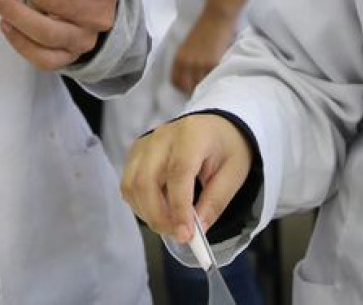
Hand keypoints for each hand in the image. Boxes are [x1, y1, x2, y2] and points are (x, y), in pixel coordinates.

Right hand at [120, 113, 252, 246]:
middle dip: (159, 216)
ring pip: (132, 185)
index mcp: (192, 135)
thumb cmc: (226, 148)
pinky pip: (129, 185)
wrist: (216, 127)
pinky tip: (161, 210)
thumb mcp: (234, 173)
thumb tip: (197, 230)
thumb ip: (215, 202)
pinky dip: (141, 205)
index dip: (179, 207)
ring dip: (148, 213)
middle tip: (179, 235)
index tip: (186, 234)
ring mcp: (145, 143)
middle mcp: (163, 136)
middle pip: (146, 181)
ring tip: (172, 224)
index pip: (178, 173)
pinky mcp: (136, 153)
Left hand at [169, 9, 237, 94]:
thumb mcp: (188, 45)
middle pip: (188, 86)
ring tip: (212, 82)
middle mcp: (186, 63)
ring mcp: (200, 65)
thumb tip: (189, 75)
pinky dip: (216, 80)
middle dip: (194, 88)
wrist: (217, 16)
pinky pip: (213, 79)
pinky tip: (220, 77)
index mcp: (178, 57)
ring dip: (206, 85)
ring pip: (201, 85)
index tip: (189, 87)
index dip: (182, 86)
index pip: (175, 81)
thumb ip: (186, 59)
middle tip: (202, 87)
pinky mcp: (213, 64)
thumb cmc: (204, 27)